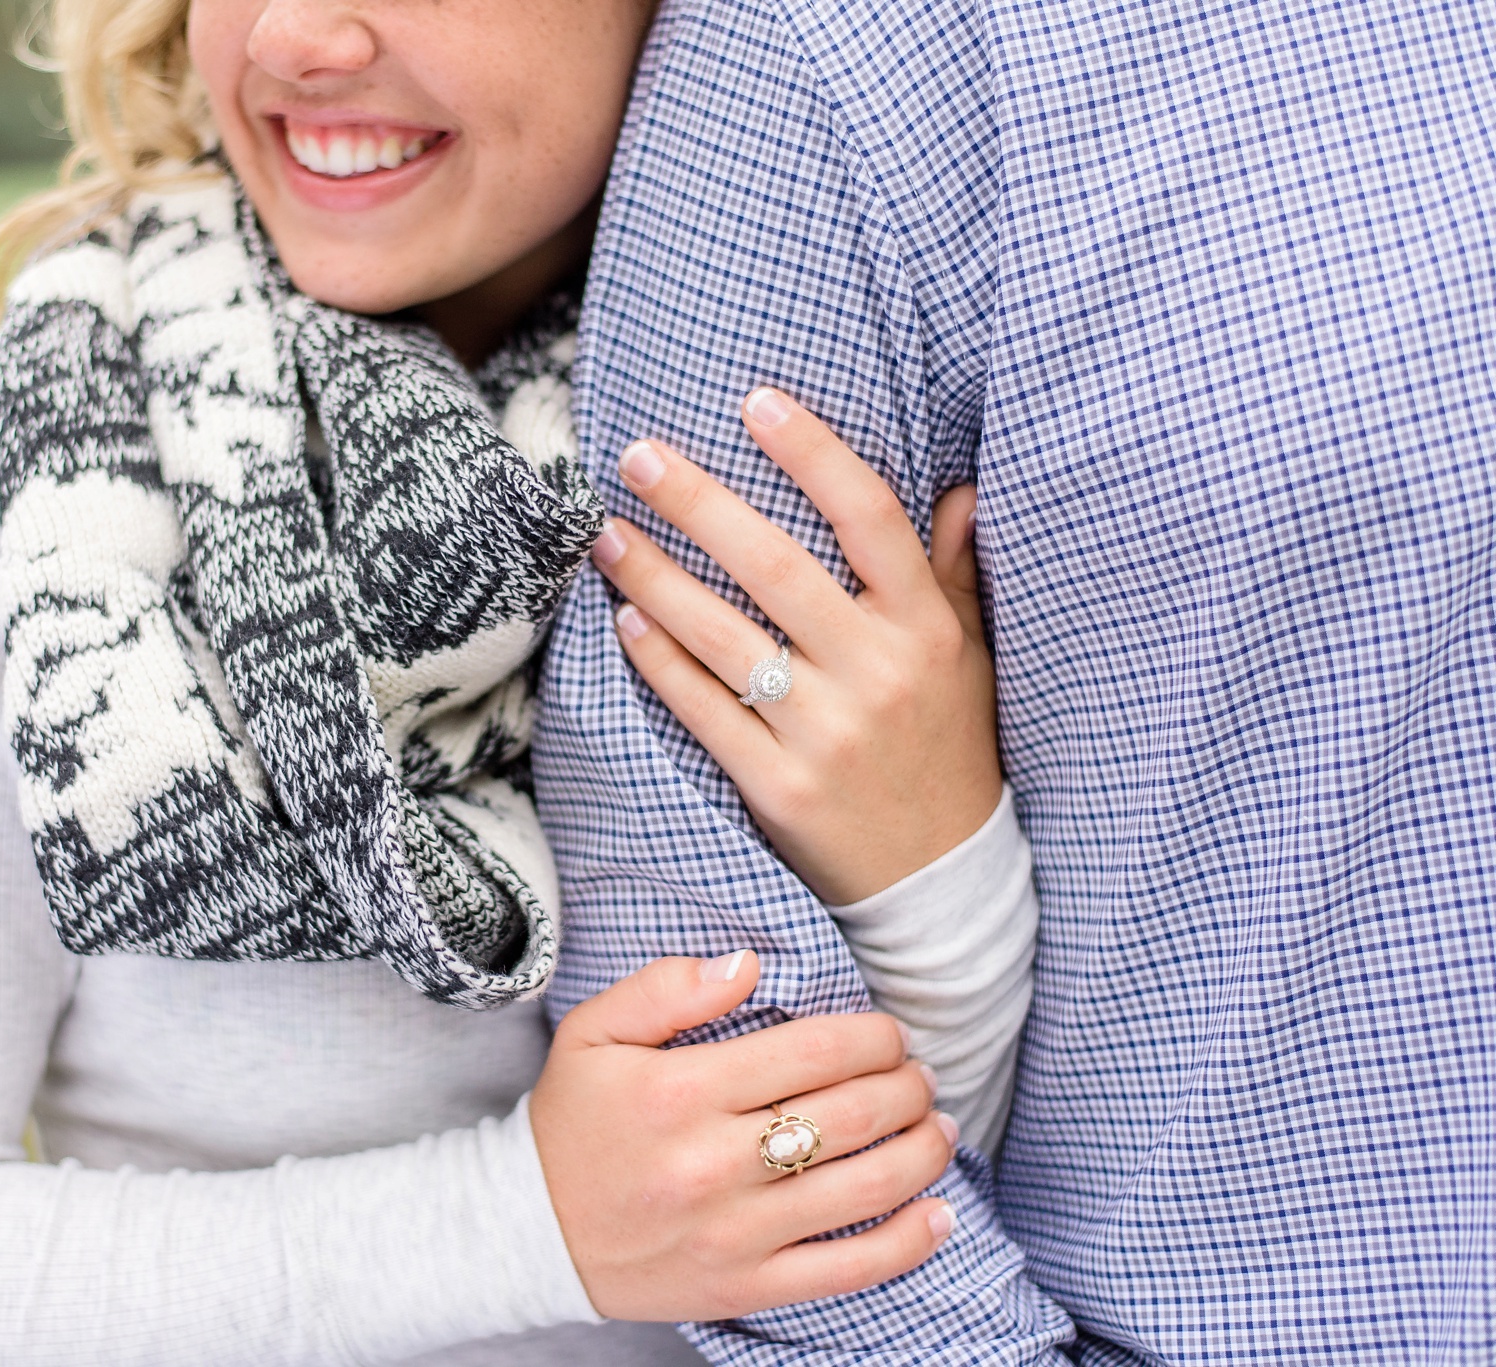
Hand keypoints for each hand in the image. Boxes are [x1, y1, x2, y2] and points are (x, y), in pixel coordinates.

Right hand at [529, 951, 957, 1321]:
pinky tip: (940, 1211)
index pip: (814, 1051)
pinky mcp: (746, 1286)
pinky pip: (849, 1270)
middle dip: (908, 1085)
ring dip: (924, 1150)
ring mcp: (734, 1232)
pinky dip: (910, 1241)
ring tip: (938, 1126)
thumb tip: (748, 963)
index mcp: (679, 1091)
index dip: (874, 1036)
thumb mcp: (593, 1033)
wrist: (530, 1232)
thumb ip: (665, 987)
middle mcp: (712, 1163)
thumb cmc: (572, 1122)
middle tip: (920, 1074)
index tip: (889, 1033)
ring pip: (866, 1188)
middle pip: (853, 1114)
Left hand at [589, 386, 999, 904]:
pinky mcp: (778, 788)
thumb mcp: (969, 659)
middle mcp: (877, 674)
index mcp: (926, 630)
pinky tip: (625, 618)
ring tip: (605, 534)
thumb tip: (962, 488)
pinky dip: (660, 661)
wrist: (941, 879)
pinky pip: (704, 710)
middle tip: (636, 455)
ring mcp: (825, 734)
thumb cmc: (948, 748)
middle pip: (776, 568)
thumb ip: (954, 574)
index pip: (870, 518)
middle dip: (698, 505)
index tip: (755, 401)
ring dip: (655, 578)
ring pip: (724, 638)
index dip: (813, 453)